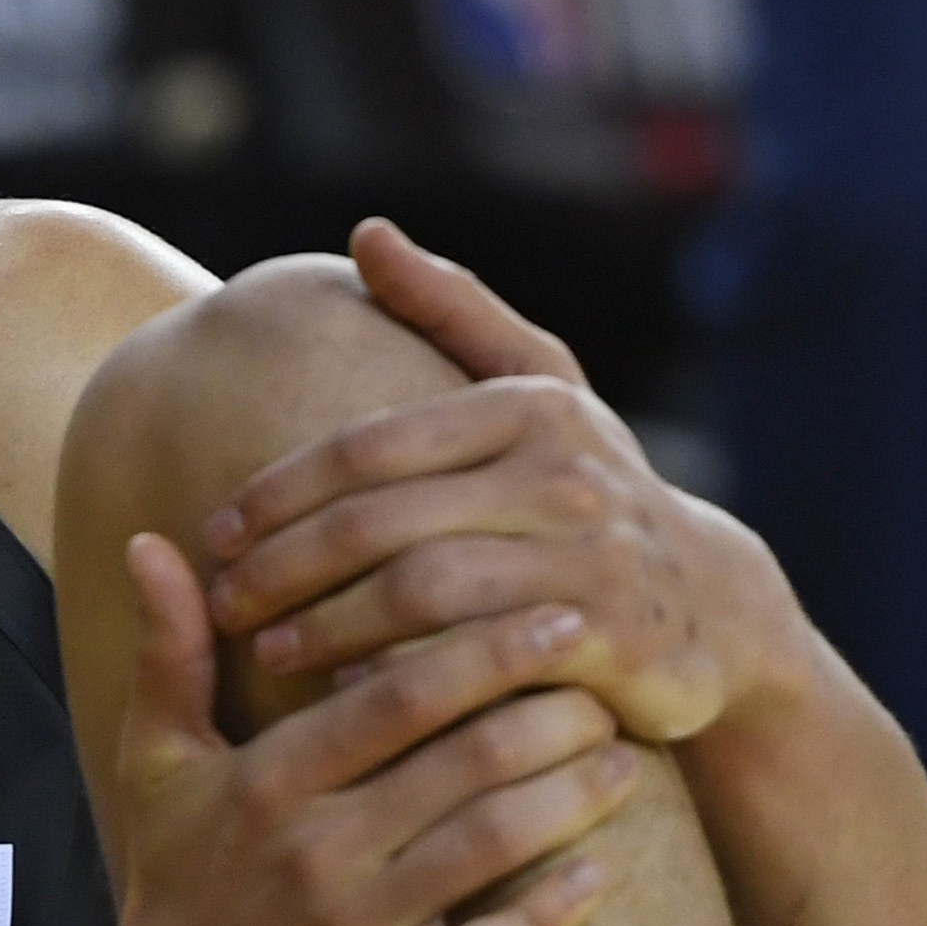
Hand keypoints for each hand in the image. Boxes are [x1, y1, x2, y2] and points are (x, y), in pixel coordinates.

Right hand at [85, 530, 643, 925]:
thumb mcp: (155, 768)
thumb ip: (169, 655)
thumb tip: (151, 541)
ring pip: (486, 847)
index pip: (395, 695)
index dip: (486, 648)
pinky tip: (604, 877)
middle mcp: (309, 851)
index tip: (559, 610)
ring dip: (570, 799)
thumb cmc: (176, 887)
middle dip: (549, 712)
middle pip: (460, 760)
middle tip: (614, 676)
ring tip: (627, 760)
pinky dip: (547, 917)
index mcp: (267, 780)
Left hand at [196, 221, 790, 746]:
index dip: (278, 491)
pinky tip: (346, 692)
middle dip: (286, 564)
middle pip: (384, 522)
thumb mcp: (541, 389)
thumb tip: (366, 233)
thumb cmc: (589, 491)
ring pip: (422, 592)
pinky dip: (404, 674)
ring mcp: (588, 559)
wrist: (713, 605)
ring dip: (329, 625)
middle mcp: (561, 474)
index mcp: (528, 407)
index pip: (368, 446)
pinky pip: (480, 662)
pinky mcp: (608, 640)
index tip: (213, 532)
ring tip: (264, 650)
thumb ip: (452, 310)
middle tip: (221, 600)